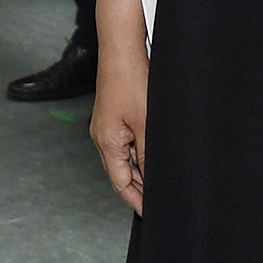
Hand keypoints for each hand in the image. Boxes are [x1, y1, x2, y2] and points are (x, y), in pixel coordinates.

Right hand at [89, 43, 148, 215]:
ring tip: (160, 181)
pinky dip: (138, 153)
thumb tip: (155, 179)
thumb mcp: (146, 124)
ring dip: (140, 170)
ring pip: (124, 158)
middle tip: (160, 200)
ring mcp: (105, 127)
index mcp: (107, 143)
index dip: (136, 200)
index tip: (151, 212)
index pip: (121, 184)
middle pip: (120, 173)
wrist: (122, 50)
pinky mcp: (112, 117)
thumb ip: (149, 155)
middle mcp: (102, 137)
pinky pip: (124, 143)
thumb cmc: (131, 82)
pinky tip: (152, 154)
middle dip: (139, 188)